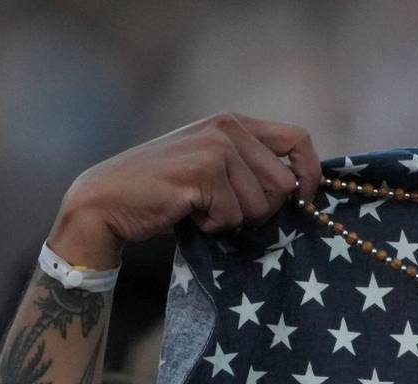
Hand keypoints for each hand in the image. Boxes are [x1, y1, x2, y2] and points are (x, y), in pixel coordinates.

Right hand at [49, 113, 321, 268]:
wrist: (107, 200)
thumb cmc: (162, 191)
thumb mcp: (210, 166)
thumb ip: (248, 166)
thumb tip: (300, 190)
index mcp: (233, 122)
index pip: (299, 139)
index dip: (310, 174)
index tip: (305, 201)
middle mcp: (227, 128)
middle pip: (283, 184)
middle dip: (262, 211)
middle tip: (225, 212)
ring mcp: (215, 149)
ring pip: (259, 206)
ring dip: (232, 220)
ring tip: (200, 209)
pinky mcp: (202, 173)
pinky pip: (231, 217)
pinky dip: (212, 227)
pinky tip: (186, 213)